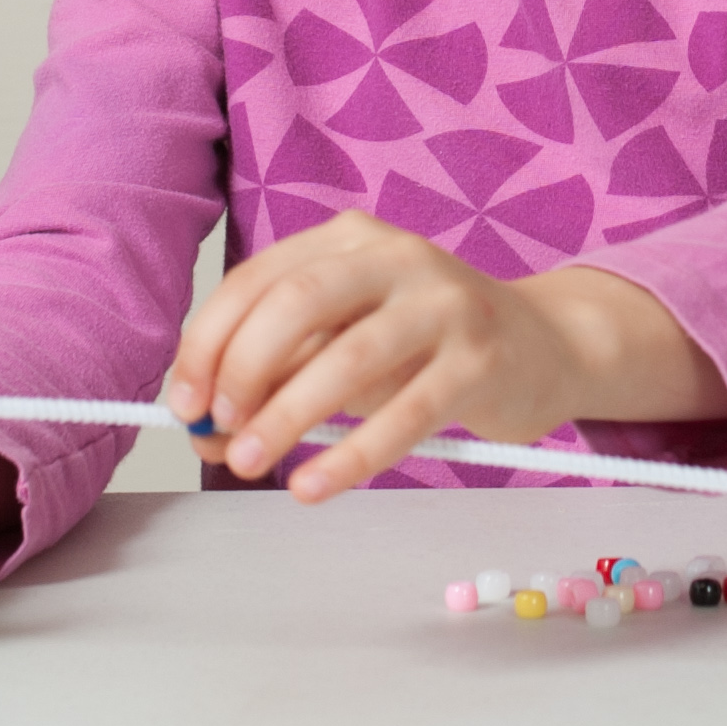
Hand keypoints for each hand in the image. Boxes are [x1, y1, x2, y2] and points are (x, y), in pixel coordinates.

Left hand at [164, 211, 624, 503]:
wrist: (543, 346)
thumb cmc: (425, 347)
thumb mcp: (348, 338)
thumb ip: (284, 367)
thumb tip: (206, 422)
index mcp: (349, 239)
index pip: (257, 279)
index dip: (208, 341)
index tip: (183, 402)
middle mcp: (396, 256)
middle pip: (298, 302)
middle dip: (243, 369)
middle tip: (218, 431)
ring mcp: (444, 303)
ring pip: (350, 356)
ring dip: (287, 416)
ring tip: (250, 464)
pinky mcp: (480, 360)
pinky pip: (405, 413)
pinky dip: (350, 455)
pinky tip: (312, 486)